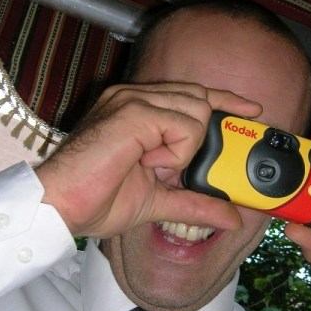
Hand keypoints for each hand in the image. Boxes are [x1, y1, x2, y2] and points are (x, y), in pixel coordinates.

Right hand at [36, 82, 261, 238]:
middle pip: (199, 99)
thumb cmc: (95, 200)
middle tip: (187, 166)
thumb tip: (230, 216)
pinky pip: (182, 125)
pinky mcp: (132, 112)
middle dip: (207, 133)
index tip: (250, 110)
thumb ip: (194, 202)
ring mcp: (132, 101)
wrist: (60, 206)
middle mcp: (134, 97)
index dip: (224, 99)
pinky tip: (148, 164)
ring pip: (195, 110)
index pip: (192, 94)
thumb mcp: (158, 202)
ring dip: (184, 149)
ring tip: (151, 168)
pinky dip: (175, 152)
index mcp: (137, 110)